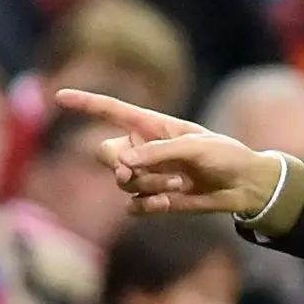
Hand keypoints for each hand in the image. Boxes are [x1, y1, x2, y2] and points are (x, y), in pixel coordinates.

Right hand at [57, 89, 283, 220]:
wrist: (245, 186)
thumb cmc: (225, 155)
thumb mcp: (196, 147)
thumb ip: (159, 152)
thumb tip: (124, 164)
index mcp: (150, 125)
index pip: (110, 111)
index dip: (84, 103)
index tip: (58, 97)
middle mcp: (142, 149)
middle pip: (104, 155)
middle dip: (117, 166)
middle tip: (133, 173)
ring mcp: (146, 175)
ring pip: (122, 183)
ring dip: (148, 185)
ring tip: (179, 183)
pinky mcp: (154, 199)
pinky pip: (134, 206)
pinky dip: (149, 205)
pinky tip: (168, 202)